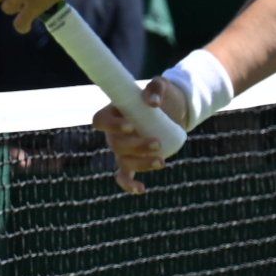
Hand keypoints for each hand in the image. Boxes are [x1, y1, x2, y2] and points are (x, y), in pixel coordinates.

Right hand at [93, 77, 194, 195]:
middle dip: (135, 147)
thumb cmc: (163, 95)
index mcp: (114, 113)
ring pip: (124, 161)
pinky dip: (129, 184)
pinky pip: (125, 175)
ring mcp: (123, 149)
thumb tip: (152, 103)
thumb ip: (157, 88)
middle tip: (157, 143)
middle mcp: (114, 133)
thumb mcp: (162, 86)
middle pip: (115, 144)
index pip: (100, 121)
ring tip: (162, 161)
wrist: (175, 110)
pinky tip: (141, 189)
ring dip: (141, 163)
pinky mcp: (134, 160)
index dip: (112, 126)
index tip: (130, 126)